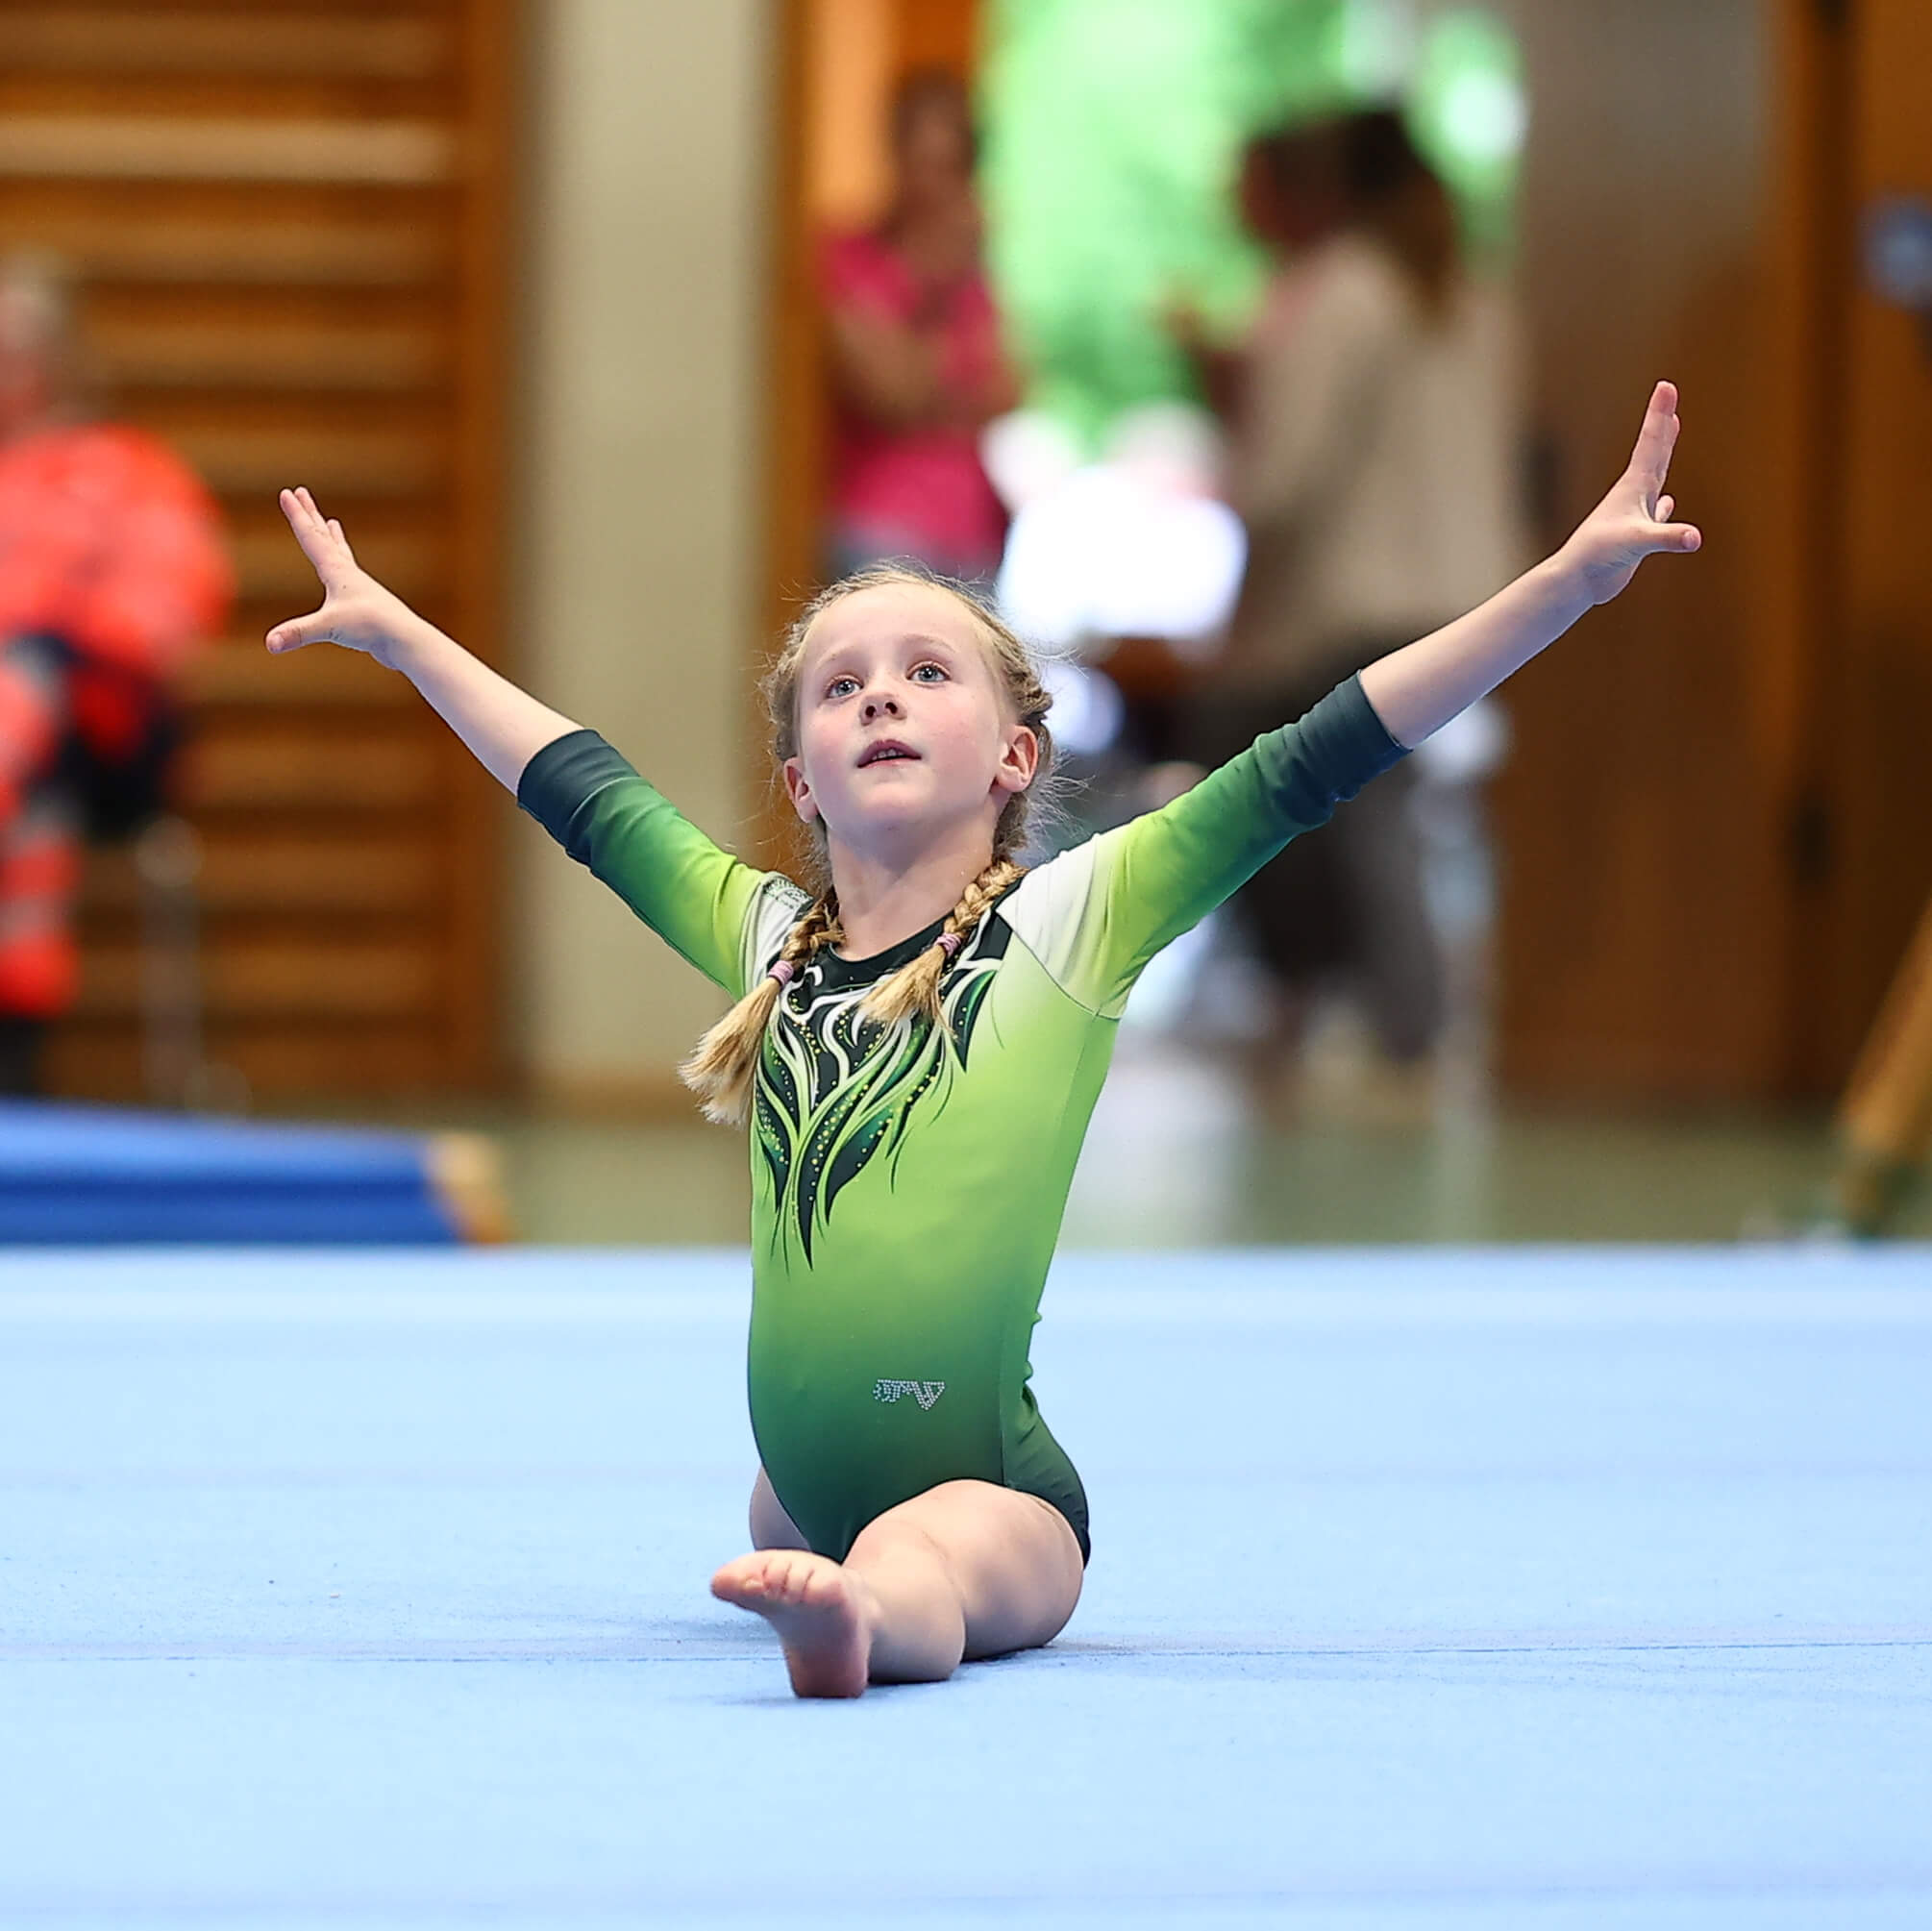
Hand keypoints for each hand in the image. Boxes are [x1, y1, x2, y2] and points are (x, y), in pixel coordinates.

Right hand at [265, 487, 422, 667]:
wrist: (406, 640)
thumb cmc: (372, 628)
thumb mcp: (330, 628)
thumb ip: (298, 633)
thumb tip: (270, 644)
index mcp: (338, 571)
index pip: (311, 536)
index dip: (297, 515)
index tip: (287, 492)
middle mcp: (349, 574)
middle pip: (325, 537)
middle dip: (310, 514)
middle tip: (301, 492)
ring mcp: (361, 588)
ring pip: (342, 554)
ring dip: (332, 537)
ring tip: (332, 523)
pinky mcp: (367, 603)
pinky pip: (350, 578)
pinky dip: (344, 567)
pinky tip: (346, 576)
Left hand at [1556, 381, 1702, 606]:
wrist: (1577, 581)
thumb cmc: (1599, 557)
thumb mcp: (1637, 542)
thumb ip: (1666, 537)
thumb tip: (1694, 538)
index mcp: (1633, 487)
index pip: (1651, 443)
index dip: (1660, 414)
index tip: (1666, 386)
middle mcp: (1633, 496)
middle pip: (1654, 451)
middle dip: (1663, 423)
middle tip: (1667, 395)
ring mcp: (1634, 514)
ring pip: (1655, 477)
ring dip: (1664, 454)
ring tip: (1670, 432)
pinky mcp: (1635, 537)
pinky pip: (1656, 515)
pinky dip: (1664, 507)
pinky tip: (1667, 502)